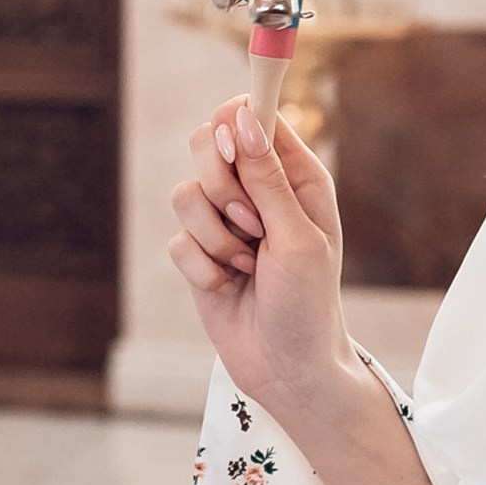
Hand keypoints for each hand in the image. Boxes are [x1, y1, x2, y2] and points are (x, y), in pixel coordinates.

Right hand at [166, 97, 361, 409]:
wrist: (287, 369)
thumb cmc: (309, 304)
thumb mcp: (297, 237)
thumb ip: (267, 177)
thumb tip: (243, 116)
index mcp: (295, 176)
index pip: (253, 116)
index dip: (235, 125)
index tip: (235, 156)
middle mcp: (257, 191)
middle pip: (207, 142)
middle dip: (218, 185)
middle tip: (248, 222)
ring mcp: (224, 221)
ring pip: (185, 194)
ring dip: (213, 237)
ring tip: (245, 266)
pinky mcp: (198, 253)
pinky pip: (176, 239)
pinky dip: (201, 268)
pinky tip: (228, 286)